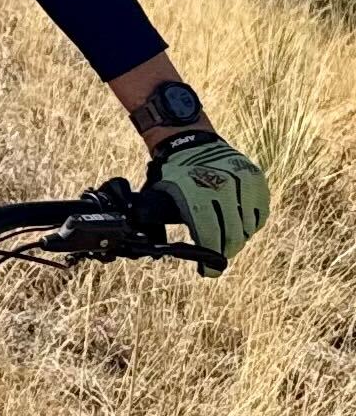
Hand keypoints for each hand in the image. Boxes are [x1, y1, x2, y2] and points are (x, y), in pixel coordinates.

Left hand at [149, 129, 268, 273]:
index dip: (210, 257)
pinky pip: (260, 212)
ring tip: (228, 240)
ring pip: (248, 227)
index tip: (209, 272)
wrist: (190, 143)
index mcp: (195, 194)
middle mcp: (221, 187)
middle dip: (225, 252)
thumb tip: (156, 249)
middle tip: (219, 258)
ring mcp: (241, 181)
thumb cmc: (173, 176)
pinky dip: (252, 223)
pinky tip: (241, 226)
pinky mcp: (255, 177)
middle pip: (232, 235)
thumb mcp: (160, 196)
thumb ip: (158, 220)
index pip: (209, 235)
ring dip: (239, 238)